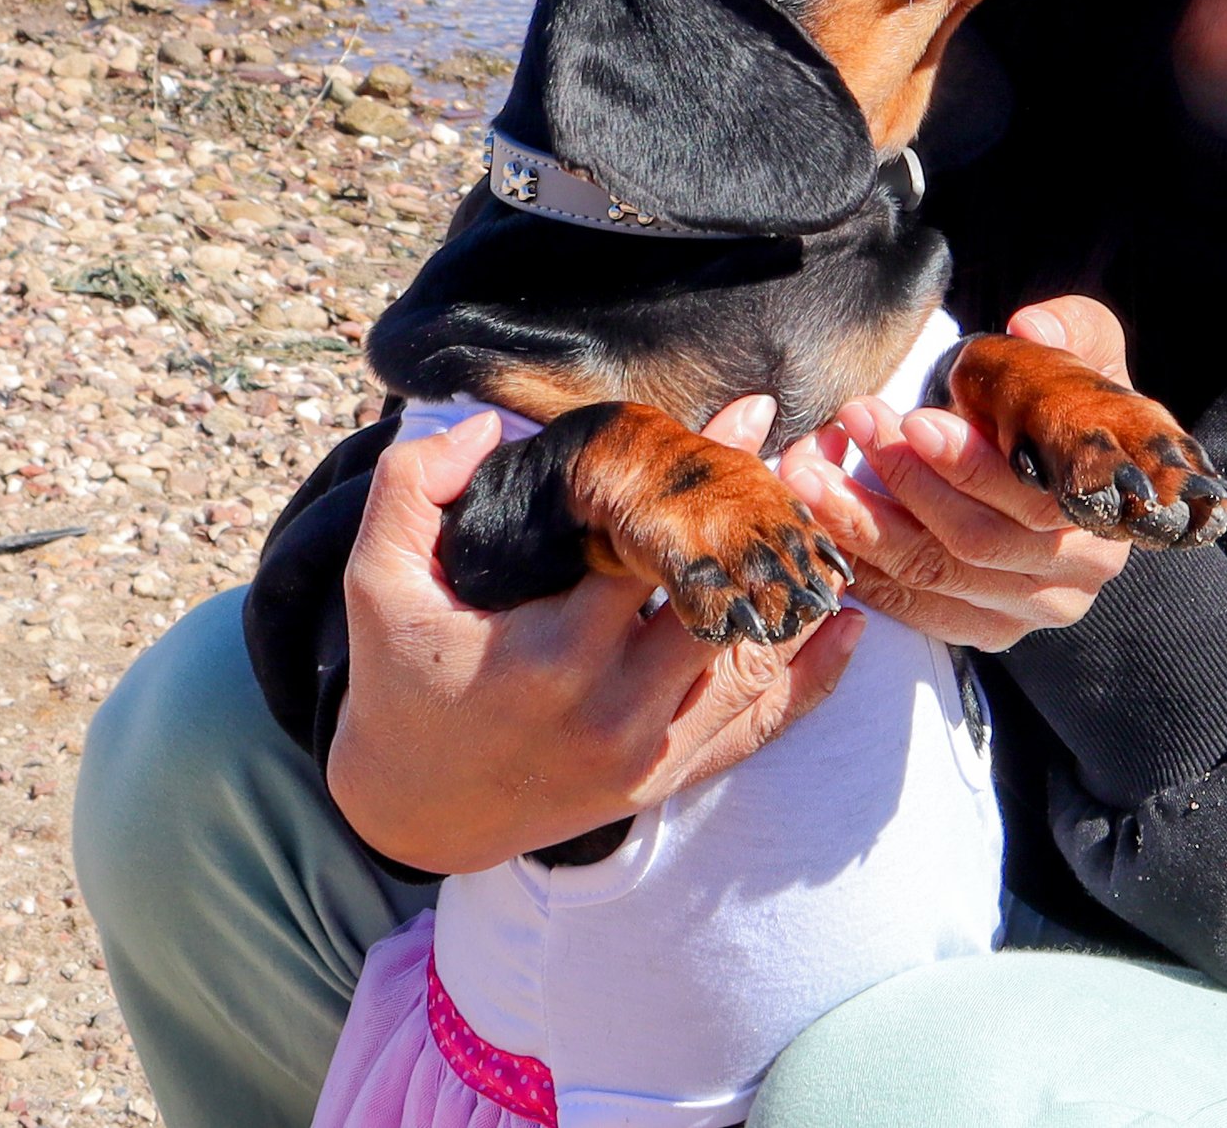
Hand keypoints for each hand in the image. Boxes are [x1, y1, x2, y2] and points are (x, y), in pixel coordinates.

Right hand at [327, 394, 861, 872]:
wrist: (411, 811)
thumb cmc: (401, 680)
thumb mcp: (377, 580)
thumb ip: (412, 487)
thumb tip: (485, 426)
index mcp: (553, 653)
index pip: (656, 546)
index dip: (705, 479)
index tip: (751, 413)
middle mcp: (614, 712)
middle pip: (725, 601)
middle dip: (767, 526)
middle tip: (810, 455)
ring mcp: (648, 756)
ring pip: (756, 663)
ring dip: (796, 588)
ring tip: (830, 512)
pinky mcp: (666, 782)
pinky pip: (757, 730)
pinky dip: (811, 679)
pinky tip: (849, 626)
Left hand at [779, 299, 1137, 654]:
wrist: (1069, 462)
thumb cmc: (1070, 399)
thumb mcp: (1089, 349)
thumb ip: (1071, 330)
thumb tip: (1032, 329)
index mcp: (1106, 506)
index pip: (1031, 499)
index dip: (968, 466)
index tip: (914, 420)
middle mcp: (1080, 571)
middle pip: (973, 540)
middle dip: (902, 480)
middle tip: (851, 422)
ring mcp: (1033, 609)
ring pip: (934, 574)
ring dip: (863, 523)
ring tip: (813, 470)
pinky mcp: (991, 628)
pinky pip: (917, 608)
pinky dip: (867, 569)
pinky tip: (828, 525)